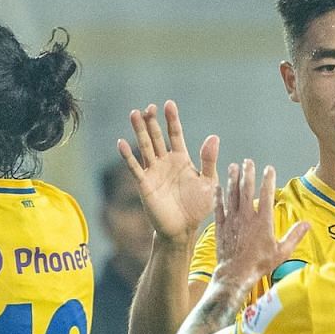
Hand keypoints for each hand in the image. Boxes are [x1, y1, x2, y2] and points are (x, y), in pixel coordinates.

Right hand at [116, 101, 219, 245]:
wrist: (182, 229)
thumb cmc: (197, 207)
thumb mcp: (209, 182)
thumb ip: (209, 160)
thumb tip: (213, 137)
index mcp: (181, 159)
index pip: (175, 134)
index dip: (172, 119)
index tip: (168, 104)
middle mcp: (165, 162)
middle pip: (157, 137)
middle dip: (152, 122)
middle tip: (149, 107)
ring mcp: (153, 172)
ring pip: (145, 147)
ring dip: (139, 132)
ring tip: (134, 114)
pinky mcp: (144, 184)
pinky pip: (135, 168)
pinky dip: (128, 156)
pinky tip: (121, 143)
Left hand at [212, 159, 308, 285]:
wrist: (235, 275)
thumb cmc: (259, 264)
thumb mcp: (282, 252)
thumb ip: (294, 236)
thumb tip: (307, 224)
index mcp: (263, 221)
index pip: (267, 194)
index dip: (268, 179)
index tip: (269, 168)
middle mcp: (246, 217)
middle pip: (247, 189)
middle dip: (248, 173)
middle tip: (248, 161)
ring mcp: (232, 221)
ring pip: (232, 195)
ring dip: (232, 179)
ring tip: (233, 166)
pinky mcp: (221, 227)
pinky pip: (219, 208)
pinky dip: (218, 196)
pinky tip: (218, 186)